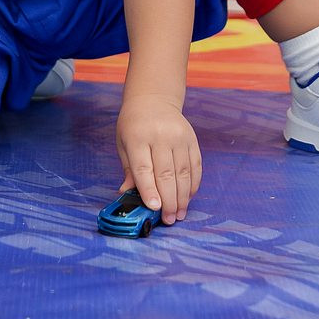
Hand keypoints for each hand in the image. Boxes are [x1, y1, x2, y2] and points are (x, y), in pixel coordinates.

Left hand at [115, 92, 201, 224]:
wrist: (153, 99)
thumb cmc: (134, 125)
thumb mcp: (123, 143)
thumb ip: (128, 169)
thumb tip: (127, 193)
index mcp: (138, 138)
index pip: (144, 168)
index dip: (149, 190)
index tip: (153, 208)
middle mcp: (161, 137)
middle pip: (167, 174)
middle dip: (168, 200)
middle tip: (169, 219)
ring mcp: (179, 137)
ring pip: (184, 172)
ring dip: (182, 197)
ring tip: (179, 214)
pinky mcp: (192, 139)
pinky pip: (195, 165)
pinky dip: (193, 184)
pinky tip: (188, 197)